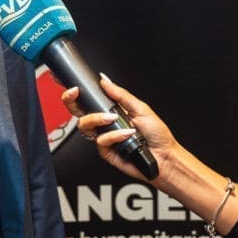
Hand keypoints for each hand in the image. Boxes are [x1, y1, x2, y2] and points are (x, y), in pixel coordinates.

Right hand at [61, 76, 177, 181]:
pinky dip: (113, 136)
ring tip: (114, 119)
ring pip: (85, 126)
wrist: (164, 157)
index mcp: (112, 112)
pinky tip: (126, 135)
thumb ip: (121, 95)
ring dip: (98, 119)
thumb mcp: (141, 108)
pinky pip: (100, 141)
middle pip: (79, 113)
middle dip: (73, 102)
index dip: (76, 94)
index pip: (89, 101)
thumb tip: (106, 81)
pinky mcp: (106, 152)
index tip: (74, 87)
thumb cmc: (157, 134)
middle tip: (77, 94)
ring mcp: (105, 138)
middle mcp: (106, 125)